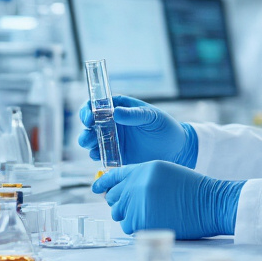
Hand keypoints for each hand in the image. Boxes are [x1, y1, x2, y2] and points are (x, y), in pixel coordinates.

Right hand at [79, 95, 196, 167]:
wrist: (175, 150)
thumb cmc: (165, 127)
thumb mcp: (152, 117)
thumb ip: (134, 114)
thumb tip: (115, 112)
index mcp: (119, 108)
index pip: (97, 105)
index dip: (89, 109)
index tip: (89, 116)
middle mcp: (112, 123)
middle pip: (90, 123)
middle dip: (85, 128)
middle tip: (89, 133)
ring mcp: (112, 139)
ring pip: (91, 139)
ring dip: (87, 141)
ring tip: (92, 144)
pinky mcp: (115, 155)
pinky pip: (100, 154)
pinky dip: (96, 154)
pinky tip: (99, 155)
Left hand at [92, 161, 243, 238]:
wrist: (210, 203)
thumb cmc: (191, 189)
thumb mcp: (164, 172)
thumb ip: (141, 177)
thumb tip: (117, 191)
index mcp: (144, 169)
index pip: (114, 175)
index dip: (103, 183)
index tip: (96, 188)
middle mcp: (138, 184)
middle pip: (114, 197)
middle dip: (120, 203)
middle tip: (135, 207)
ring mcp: (140, 203)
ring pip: (120, 214)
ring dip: (130, 216)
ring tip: (150, 213)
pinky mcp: (144, 222)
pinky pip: (129, 227)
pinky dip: (137, 227)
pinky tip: (153, 221)